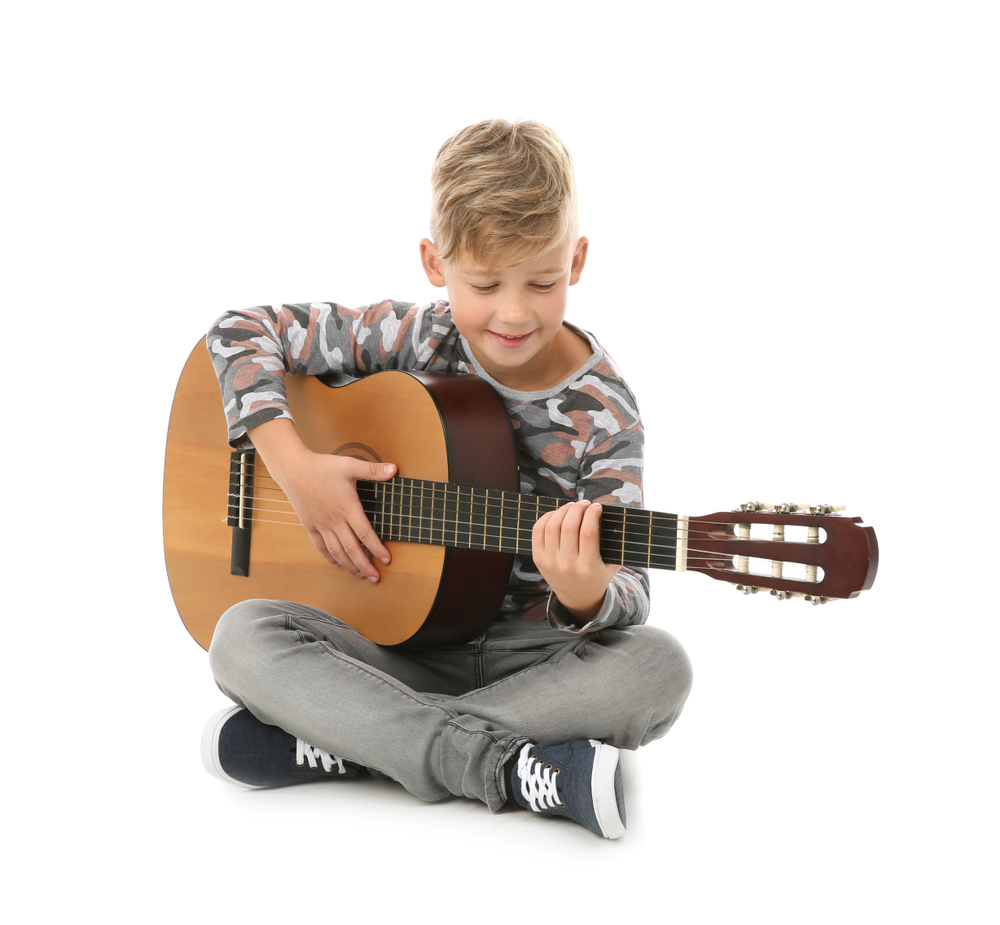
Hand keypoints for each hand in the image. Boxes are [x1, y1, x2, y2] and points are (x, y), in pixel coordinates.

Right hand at [247, 419, 395, 581]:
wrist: (293, 469)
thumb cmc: (322, 466)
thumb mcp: (350, 465)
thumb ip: (373, 470)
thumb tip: (395, 469)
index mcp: (347, 508)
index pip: (365, 534)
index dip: (377, 549)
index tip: (386, 560)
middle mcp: (334, 520)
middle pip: (352, 549)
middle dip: (365, 566)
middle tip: (376, 577)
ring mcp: (321, 525)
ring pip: (336, 551)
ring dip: (349, 566)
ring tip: (360, 575)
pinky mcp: (310, 525)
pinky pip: (320, 546)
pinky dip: (330, 557)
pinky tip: (337, 565)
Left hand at [531, 500, 620, 625]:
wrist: (577, 597)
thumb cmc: (597, 576)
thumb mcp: (612, 564)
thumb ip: (617, 544)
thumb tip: (618, 516)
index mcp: (588, 566)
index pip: (588, 532)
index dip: (592, 514)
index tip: (597, 506)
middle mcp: (567, 565)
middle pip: (569, 526)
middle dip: (578, 508)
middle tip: (585, 503)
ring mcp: (550, 562)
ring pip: (552, 526)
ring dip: (563, 510)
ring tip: (572, 506)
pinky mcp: (538, 558)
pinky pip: (538, 530)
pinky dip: (548, 517)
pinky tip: (558, 514)